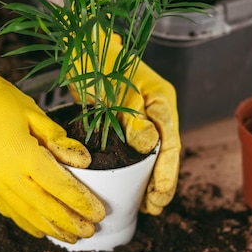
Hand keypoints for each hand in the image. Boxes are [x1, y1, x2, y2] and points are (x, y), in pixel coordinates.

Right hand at [0, 41, 104, 242]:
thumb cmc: (0, 100)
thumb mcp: (35, 114)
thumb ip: (59, 140)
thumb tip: (84, 161)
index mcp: (23, 154)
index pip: (59, 185)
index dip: (81, 201)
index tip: (98, 212)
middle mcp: (7, 174)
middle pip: (45, 207)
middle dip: (70, 222)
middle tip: (91, 231)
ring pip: (26, 214)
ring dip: (50, 229)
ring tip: (71, 237)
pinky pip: (7, 210)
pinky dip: (26, 222)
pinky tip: (39, 229)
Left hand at [70, 29, 180, 214]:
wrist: (81, 43)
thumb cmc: (99, 58)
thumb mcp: (116, 87)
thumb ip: (132, 116)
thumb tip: (149, 146)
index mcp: (161, 100)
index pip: (170, 144)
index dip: (167, 174)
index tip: (159, 197)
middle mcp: (155, 109)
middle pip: (165, 152)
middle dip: (161, 182)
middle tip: (152, 208)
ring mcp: (141, 114)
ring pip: (151, 152)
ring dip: (150, 178)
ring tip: (145, 204)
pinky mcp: (124, 118)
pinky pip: (134, 147)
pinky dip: (134, 167)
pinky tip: (128, 182)